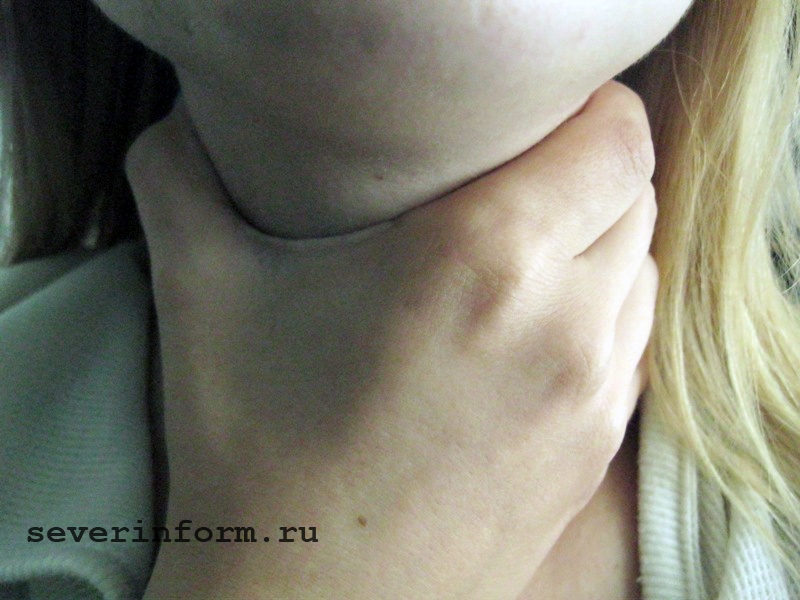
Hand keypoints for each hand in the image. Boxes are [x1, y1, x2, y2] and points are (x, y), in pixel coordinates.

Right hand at [129, 80, 657, 599]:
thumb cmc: (255, 459)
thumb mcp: (203, 296)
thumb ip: (185, 184)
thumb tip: (186, 127)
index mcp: (484, 260)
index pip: (614, 133)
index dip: (581, 110)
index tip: (526, 123)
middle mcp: (564, 324)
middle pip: (632, 194)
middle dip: (581, 172)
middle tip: (505, 183)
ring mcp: (592, 398)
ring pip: (640, 269)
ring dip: (593, 244)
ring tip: (515, 258)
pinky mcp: (593, 453)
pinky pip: (629, 344)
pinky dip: (597, 314)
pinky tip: (525, 332)